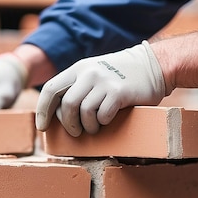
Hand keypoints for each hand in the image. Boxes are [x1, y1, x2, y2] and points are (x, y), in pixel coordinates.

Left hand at [35, 40, 168, 136]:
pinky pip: (102, 115)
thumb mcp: (95, 72)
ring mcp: (104, 82)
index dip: (43, 111)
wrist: (155, 65)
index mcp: (78, 68)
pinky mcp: (119, 92)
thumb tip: (58, 113)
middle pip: (66, 105)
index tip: (42, 127)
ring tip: (94, 127)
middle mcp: (89, 73)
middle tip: (75, 132)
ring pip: (84, 112)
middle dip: (68, 124)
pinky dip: (103, 122)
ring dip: (88, 126)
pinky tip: (108, 120)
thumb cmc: (121, 75)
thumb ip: (78, 86)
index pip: (51, 90)